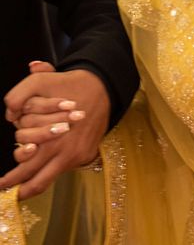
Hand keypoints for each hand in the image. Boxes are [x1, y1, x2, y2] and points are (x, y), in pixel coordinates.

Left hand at [1, 63, 109, 198]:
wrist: (102, 88)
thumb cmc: (68, 84)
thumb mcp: (40, 81)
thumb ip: (19, 96)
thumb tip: (10, 114)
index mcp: (47, 131)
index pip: (21, 154)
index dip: (14, 158)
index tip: (2, 176)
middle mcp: (60, 146)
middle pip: (30, 174)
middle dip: (13, 183)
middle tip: (1, 188)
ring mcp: (73, 154)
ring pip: (45, 180)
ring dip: (28, 188)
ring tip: (18, 193)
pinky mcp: (84, 156)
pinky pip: (63, 171)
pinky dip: (50, 173)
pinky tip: (40, 175)